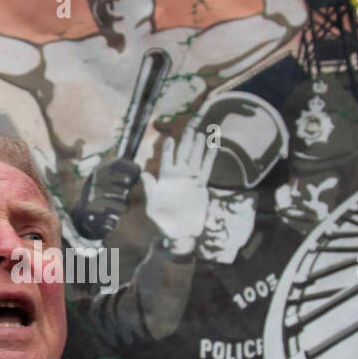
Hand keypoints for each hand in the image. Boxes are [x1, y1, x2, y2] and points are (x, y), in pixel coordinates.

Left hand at [143, 125, 214, 250]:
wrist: (178, 231)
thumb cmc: (161, 220)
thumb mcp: (152, 206)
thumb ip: (149, 189)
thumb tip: (144, 174)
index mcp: (165, 178)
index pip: (166, 158)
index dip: (168, 148)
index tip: (169, 138)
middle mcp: (178, 175)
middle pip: (183, 153)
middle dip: (186, 140)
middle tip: (190, 126)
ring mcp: (190, 178)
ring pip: (195, 158)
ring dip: (198, 146)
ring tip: (202, 133)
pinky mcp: (201, 185)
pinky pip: (206, 168)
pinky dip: (209, 157)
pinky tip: (213, 146)